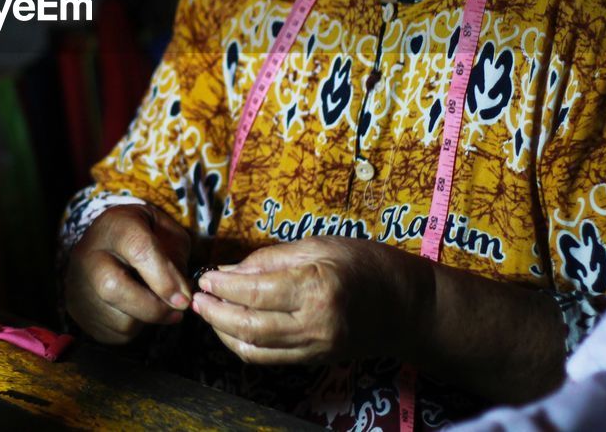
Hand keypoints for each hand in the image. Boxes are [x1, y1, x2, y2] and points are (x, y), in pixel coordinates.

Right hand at [65, 203, 193, 344]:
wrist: (104, 244)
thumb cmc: (143, 237)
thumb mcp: (166, 232)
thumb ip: (176, 256)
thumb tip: (180, 292)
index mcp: (115, 224)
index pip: (138, 249)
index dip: (165, 277)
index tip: (184, 298)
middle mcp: (89, 252)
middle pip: (113, 286)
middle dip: (152, 306)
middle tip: (176, 311)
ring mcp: (79, 282)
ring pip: (117, 316)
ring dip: (147, 318)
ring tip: (158, 306)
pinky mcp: (78, 309)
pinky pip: (112, 329)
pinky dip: (134, 326)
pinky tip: (138, 309)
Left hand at [190, 237, 431, 364]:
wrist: (408, 306)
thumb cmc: (367, 264)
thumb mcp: (319, 245)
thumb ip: (271, 258)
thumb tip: (230, 271)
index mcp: (316, 287)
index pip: (255, 292)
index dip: (223, 287)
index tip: (206, 277)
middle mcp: (315, 323)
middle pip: (249, 326)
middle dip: (215, 313)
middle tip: (197, 298)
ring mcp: (316, 347)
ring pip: (255, 349)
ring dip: (224, 333)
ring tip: (208, 313)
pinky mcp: (316, 360)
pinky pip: (270, 359)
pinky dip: (244, 346)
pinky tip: (232, 329)